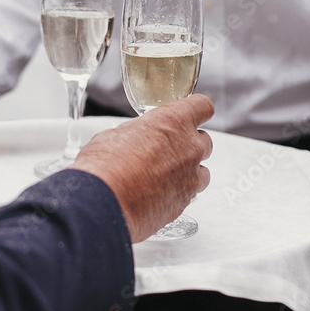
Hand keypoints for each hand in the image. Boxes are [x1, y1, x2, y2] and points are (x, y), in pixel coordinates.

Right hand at [70, 95, 213, 242]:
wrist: (105, 202)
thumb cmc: (105, 165)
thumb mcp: (117, 134)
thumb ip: (139, 133)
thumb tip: (136, 138)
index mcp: (173, 122)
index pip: (202, 106)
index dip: (197, 110)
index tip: (191, 114)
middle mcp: (189, 148)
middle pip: (205, 140)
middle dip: (189, 143)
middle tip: (167, 148)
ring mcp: (190, 178)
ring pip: (202, 171)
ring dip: (187, 170)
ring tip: (161, 175)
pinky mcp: (184, 204)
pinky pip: (188, 194)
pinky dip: (177, 192)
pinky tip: (155, 193)